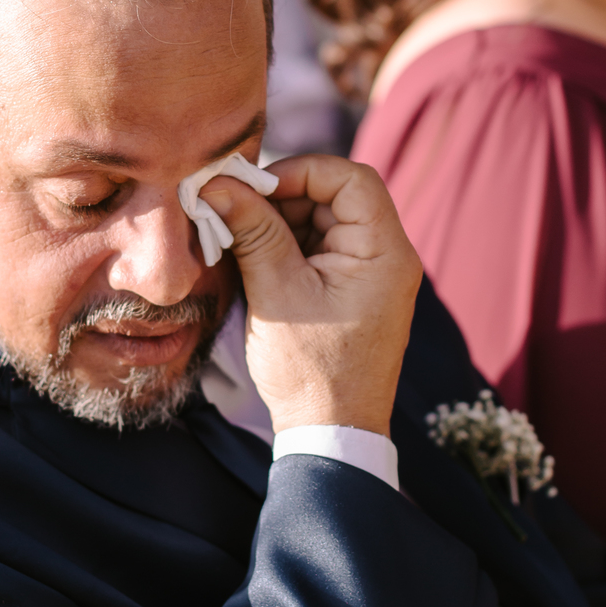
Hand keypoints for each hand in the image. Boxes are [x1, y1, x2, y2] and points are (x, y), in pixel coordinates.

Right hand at [199, 156, 420, 435]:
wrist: (330, 433)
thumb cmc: (310, 371)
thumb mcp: (275, 293)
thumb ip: (251, 231)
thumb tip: (217, 183)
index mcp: (385, 253)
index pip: (350, 178)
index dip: (300, 172)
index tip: (252, 189)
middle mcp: (388, 258)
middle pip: (335, 197)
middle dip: (281, 200)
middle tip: (233, 213)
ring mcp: (372, 276)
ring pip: (322, 222)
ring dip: (278, 225)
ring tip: (236, 242)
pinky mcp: (353, 292)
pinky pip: (320, 250)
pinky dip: (286, 248)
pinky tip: (253, 262)